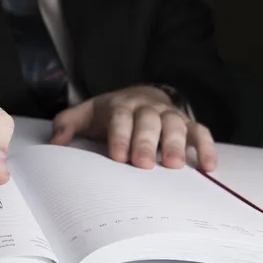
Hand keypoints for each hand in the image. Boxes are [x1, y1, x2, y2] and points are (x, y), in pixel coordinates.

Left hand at [49, 85, 216, 170]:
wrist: (139, 96)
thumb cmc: (109, 113)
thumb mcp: (85, 115)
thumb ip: (67, 125)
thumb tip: (54, 143)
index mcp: (121, 106)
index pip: (121, 118)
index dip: (120, 136)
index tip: (118, 157)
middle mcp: (147, 108)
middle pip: (149, 122)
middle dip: (147, 142)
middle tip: (144, 165)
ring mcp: (170, 115)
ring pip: (176, 125)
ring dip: (177, 144)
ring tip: (175, 165)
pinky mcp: (188, 124)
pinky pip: (201, 132)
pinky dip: (206, 147)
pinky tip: (208, 166)